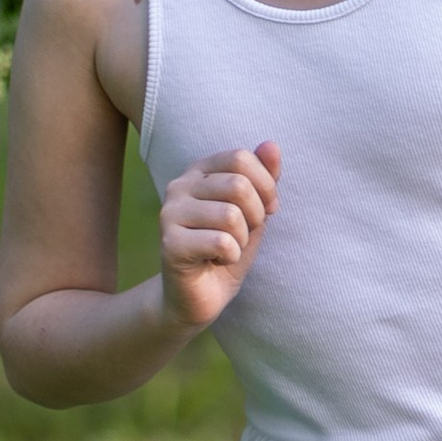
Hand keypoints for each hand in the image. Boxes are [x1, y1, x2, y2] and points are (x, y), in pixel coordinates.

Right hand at [159, 140, 279, 330]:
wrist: (199, 295)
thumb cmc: (226, 250)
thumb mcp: (254, 212)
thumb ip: (264, 179)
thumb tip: (271, 145)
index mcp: (200, 171)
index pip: (241, 158)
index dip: (265, 186)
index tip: (267, 210)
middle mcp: (179, 186)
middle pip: (238, 185)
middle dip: (256, 216)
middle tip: (244, 235)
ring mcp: (170, 213)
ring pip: (231, 215)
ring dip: (242, 239)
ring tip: (227, 248)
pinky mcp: (170, 243)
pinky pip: (221, 241)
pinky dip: (231, 255)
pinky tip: (217, 260)